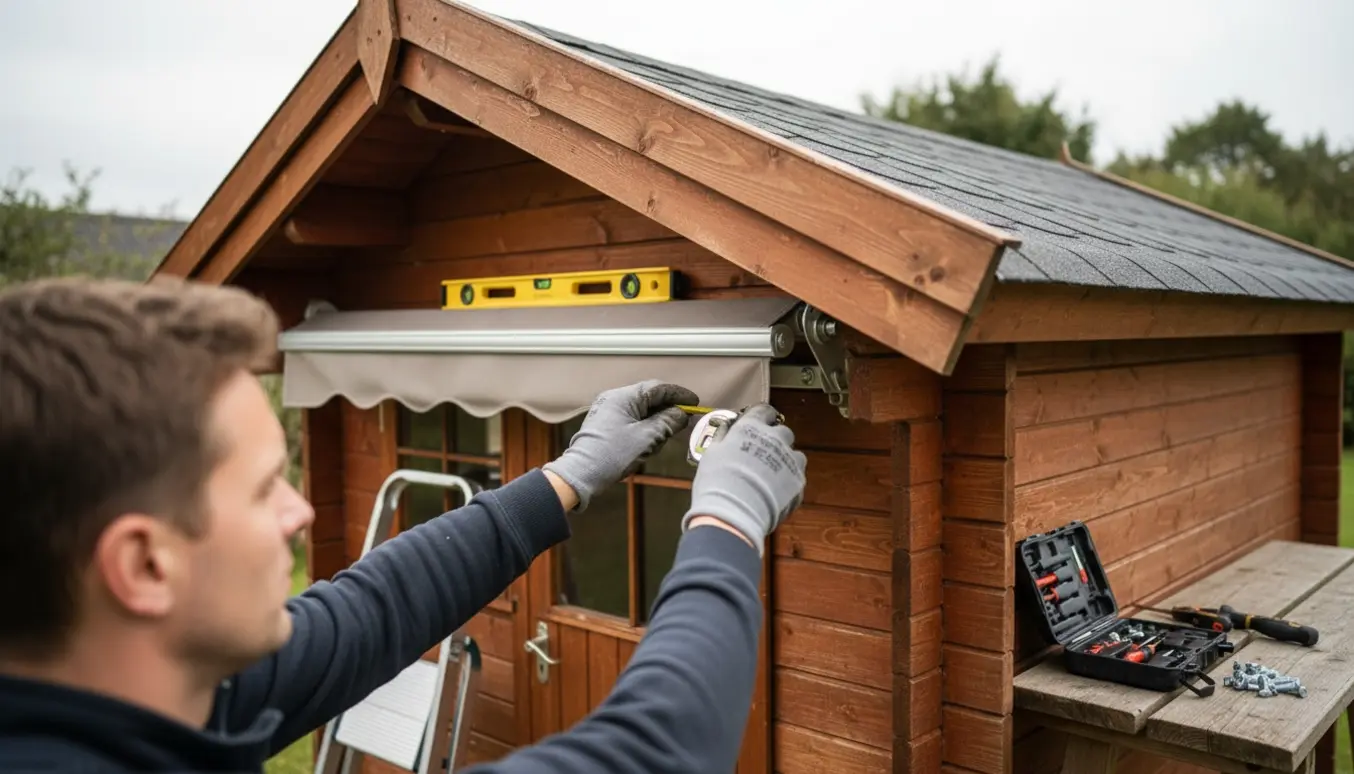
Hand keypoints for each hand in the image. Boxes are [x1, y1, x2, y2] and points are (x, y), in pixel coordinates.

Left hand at [543, 380, 698, 510]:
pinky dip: (645, 428)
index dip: (678, 394)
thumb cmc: (612, 454)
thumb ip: (668, 422)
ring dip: (656, 421)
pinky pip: (631, 420)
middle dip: (668, 409)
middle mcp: (614, 399)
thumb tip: (682, 414)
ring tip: (665, 436)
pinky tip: (650, 442)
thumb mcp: (647, 438)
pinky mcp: (606, 425)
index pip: (657, 388)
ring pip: (641, 410)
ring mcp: (608, 411)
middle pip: (649, 398)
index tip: (694, 402)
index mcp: (623, 396)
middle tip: (684, 420)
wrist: (582, 474)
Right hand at [680, 404, 806, 555]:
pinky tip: (775, 492)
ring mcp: (790, 461)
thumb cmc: (717, 482)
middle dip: (775, 439)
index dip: (761, 416)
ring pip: (795, 455)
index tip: (758, 422)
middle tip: (761, 452)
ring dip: (786, 460)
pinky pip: (797, 477)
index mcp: (753, 427)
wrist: (734, 514)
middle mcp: (776, 439)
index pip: (764, 411)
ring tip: (771, 475)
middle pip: (783, 432)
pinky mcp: (799, 483)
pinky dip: (788, 482)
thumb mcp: (712, 453)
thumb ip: (723, 436)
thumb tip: (726, 428)